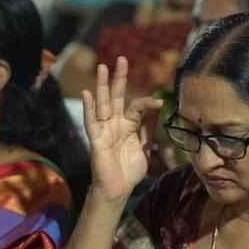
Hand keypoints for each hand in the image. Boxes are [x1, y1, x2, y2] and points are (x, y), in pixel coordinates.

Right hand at [82, 58, 163, 203]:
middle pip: (116, 97)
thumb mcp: (145, 147)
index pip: (136, 107)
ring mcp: (104, 130)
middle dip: (119, 78)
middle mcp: (114, 124)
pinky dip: (89, 108)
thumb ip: (149, 127)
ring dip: (103, 86)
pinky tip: (88, 93)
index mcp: (128, 125)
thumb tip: (158, 106)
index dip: (147, 103)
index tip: (159, 102)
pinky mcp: (96, 140)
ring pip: (103, 104)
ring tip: (103, 67)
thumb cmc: (129, 171)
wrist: (118, 190)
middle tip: (122, 59)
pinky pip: (91, 122)